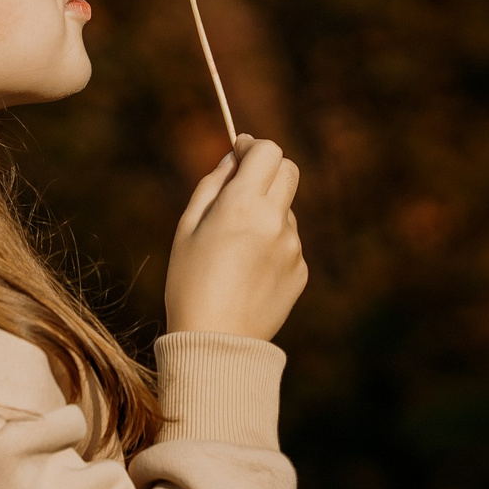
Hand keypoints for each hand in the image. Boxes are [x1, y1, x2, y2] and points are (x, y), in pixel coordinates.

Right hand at [164, 137, 307, 341]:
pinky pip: (288, 243)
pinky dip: (272, 246)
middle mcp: (276, 220)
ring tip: (235, 251)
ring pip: (286, 210)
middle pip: (288, 171)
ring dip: (267, 213)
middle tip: (244, 188)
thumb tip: (234, 158)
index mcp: (244, 204)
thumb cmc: (190, 282)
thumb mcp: (188, 227)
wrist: (215, 342)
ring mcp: (293, 246)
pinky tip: (248, 272)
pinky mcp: (300, 270)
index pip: (269, 151)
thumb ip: (213, 184)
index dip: (253, 147)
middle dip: (268, 170)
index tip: (241, 152)